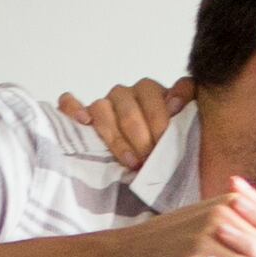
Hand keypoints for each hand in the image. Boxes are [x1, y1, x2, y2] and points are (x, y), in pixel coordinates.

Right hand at [55, 77, 192, 169]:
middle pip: (127, 106)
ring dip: (115, 136)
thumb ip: (186, 103)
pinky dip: (72, 109)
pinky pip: (69, 103)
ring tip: (129, 161)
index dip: (158, 118)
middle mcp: (125, 95)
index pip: (151, 93)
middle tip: (149, 159)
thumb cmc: (165, 146)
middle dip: (140, 135)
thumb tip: (176, 103)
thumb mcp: (185, 125)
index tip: (164, 141)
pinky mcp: (80, 116)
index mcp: (150, 92)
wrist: (146, 164)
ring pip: (101, 108)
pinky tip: (84, 122)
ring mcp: (103, 105)